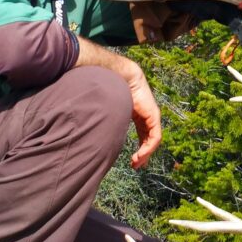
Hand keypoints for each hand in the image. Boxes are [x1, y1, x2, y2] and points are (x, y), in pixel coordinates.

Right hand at [75, 37, 160, 167]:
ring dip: (145, 154)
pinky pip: (154, 136)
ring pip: (152, 140)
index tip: (132, 162)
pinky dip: (148, 147)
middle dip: (143, 154)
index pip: (142, 135)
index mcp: (137, 114)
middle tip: (135, 165)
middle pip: (148, 139)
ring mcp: (151, 116)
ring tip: (136, 163)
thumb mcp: (108, 111)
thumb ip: (103, 121)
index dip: (139, 149)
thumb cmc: (110, 89)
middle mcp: (145, 116)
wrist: (119, 76)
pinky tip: (140, 155)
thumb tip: (86, 130)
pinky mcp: (153, 116)